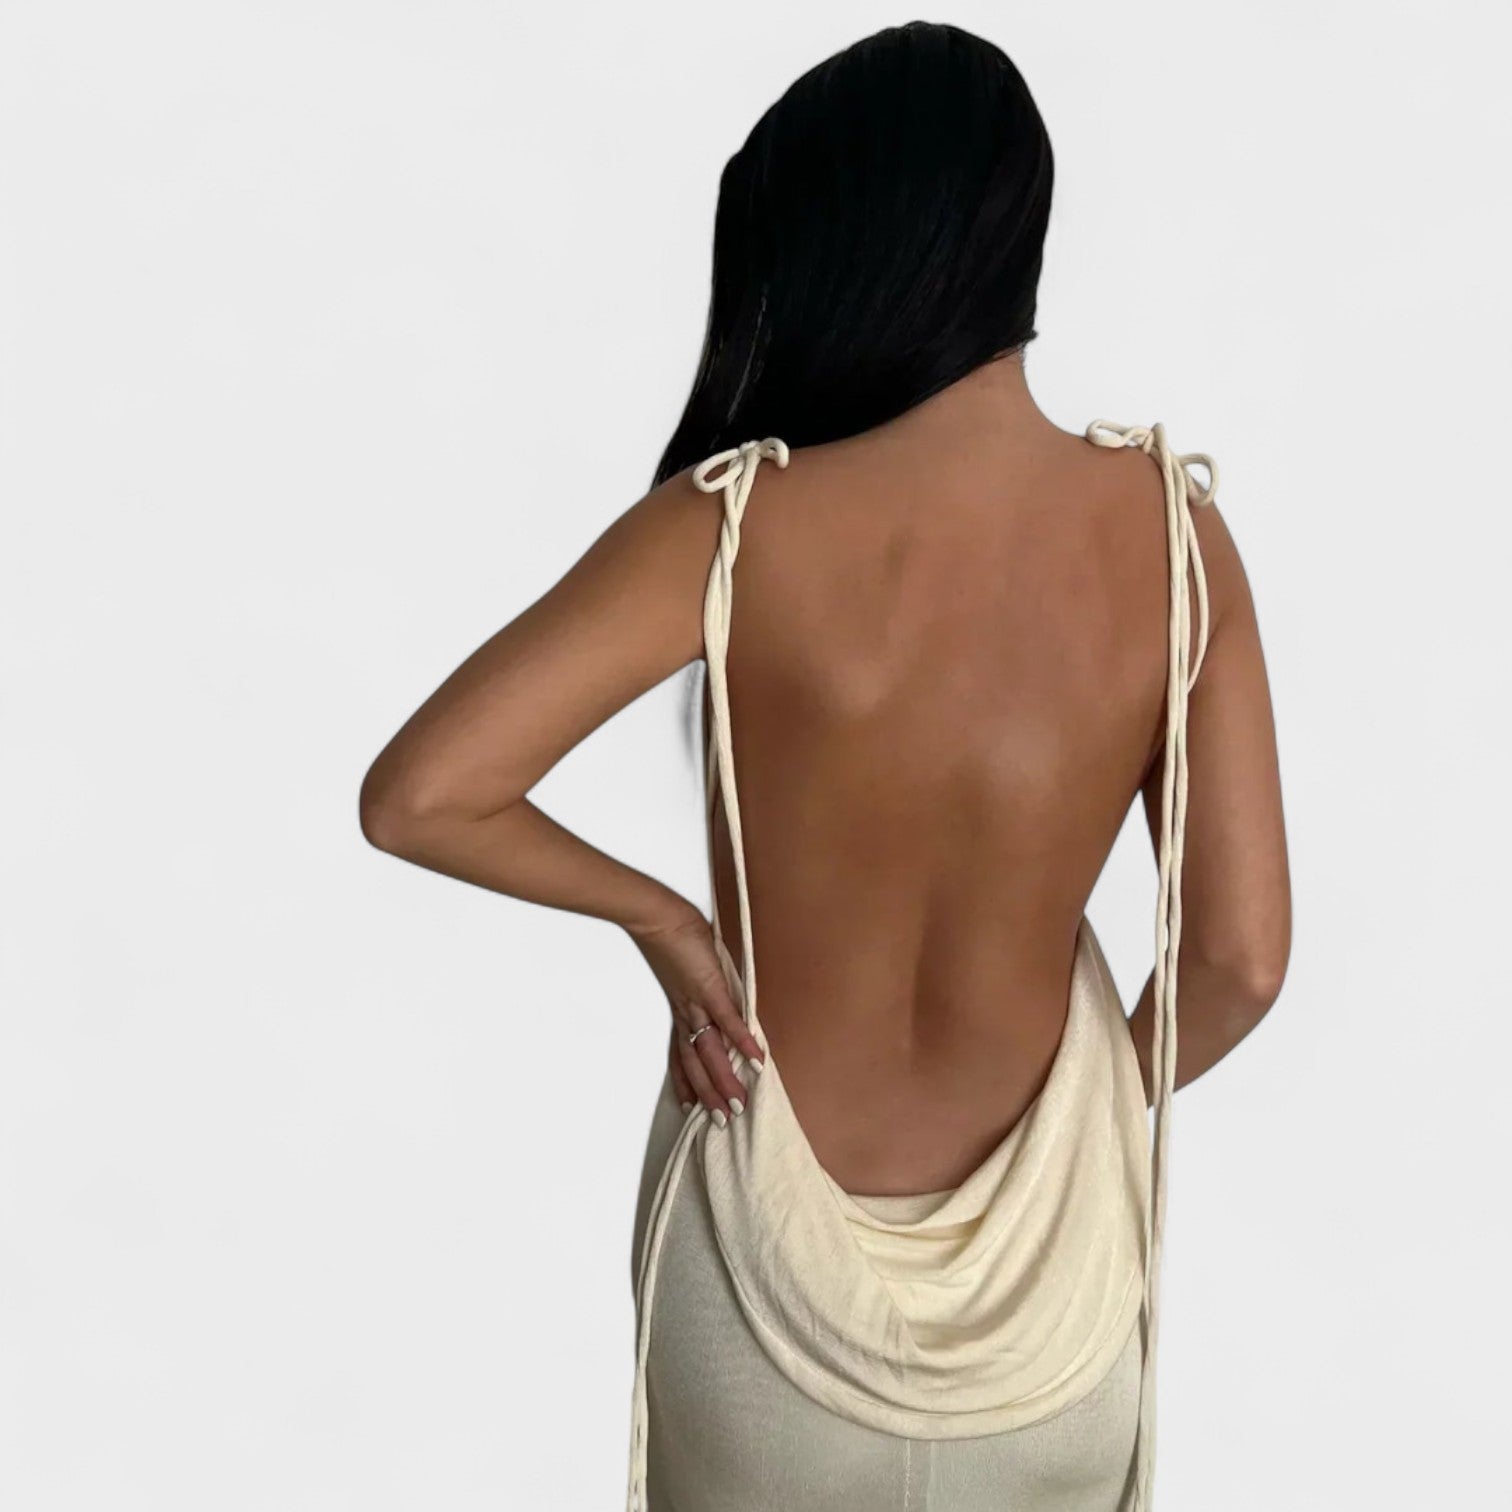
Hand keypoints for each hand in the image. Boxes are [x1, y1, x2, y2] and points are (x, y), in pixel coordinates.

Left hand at [626, 905, 764, 1123]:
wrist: (656, 916)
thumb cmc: (670, 932)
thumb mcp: (684, 966)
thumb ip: (702, 983)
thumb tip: (715, 986)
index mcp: (679, 1009)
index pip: (681, 1054)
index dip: (685, 1082)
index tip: (690, 1106)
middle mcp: (686, 1013)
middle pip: (696, 1063)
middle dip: (709, 1094)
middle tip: (721, 1122)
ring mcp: (698, 1003)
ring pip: (711, 1052)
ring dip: (725, 1081)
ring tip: (738, 1106)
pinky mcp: (710, 988)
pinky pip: (729, 1022)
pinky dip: (743, 1043)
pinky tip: (757, 1062)